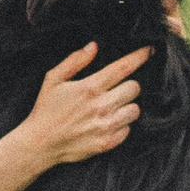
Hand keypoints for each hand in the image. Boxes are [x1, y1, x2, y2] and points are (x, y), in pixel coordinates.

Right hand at [17, 39, 146, 170]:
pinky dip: (121, 125)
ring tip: (111, 107)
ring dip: (126, 106)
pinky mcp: (107, 143)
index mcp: (89, 88)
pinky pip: (128, 129)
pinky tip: (106, 123)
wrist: (40, 144)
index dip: (139, 57)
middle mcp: (101, 106)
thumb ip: (75, 61)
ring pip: (135, 110)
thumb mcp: (53, 79)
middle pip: (135, 88)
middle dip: (128, 85)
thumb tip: (94, 46)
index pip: (123, 68)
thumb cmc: (46, 109)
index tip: (149, 50)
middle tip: (115, 89)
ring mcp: (106, 126)